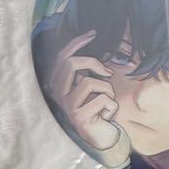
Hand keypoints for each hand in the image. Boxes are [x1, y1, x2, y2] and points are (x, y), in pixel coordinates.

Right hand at [48, 30, 121, 150]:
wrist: (100, 134)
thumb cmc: (97, 107)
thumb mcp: (92, 84)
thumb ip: (89, 69)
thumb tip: (96, 43)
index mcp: (59, 83)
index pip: (63, 57)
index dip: (77, 43)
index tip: (93, 33)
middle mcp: (57, 93)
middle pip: (71, 63)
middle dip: (94, 63)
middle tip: (108, 73)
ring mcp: (66, 105)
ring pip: (90, 82)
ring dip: (107, 90)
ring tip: (106, 101)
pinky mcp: (78, 117)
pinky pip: (103, 100)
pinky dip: (112, 106)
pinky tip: (106, 115)